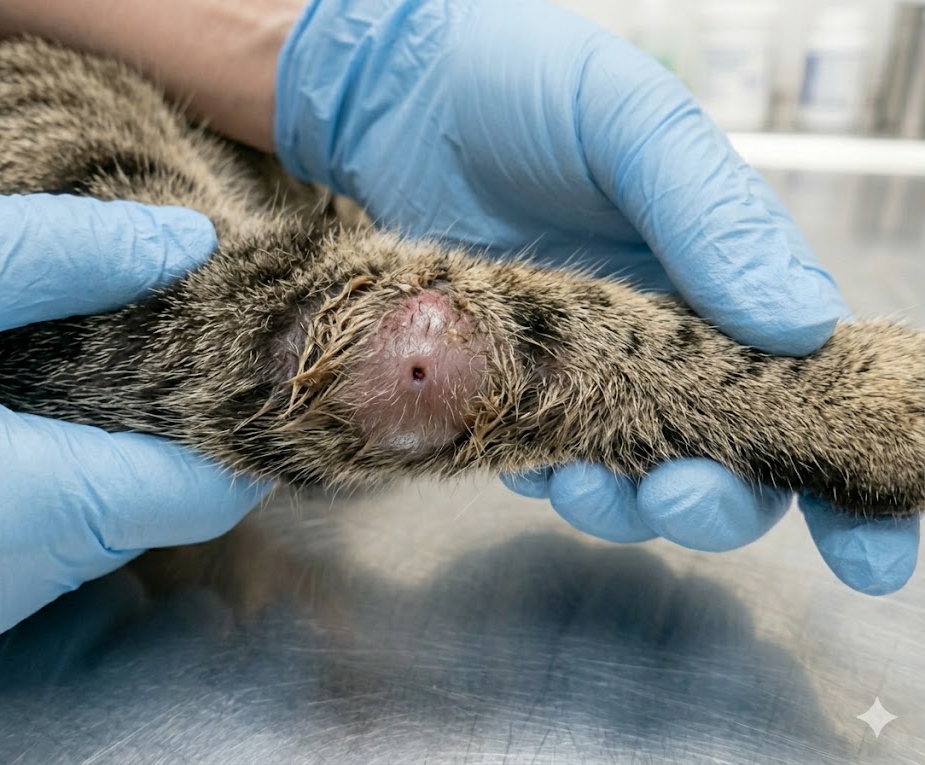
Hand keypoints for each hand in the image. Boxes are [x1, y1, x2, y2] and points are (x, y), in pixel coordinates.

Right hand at [0, 194, 270, 654]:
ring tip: (104, 352)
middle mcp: (6, 581)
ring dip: (115, 439)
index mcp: (22, 517)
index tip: (260, 358)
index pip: (208, 492)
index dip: (245, 426)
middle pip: (159, 505)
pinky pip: (38, 527)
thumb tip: (186, 240)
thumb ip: (64, 255)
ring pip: (101, 517)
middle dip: (181, 420)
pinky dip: (56, 464)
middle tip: (181, 328)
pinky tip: (31, 397)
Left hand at [275, 0, 919, 592]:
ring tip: (594, 491)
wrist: (396, 87)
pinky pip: (536, 453)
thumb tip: (805, 325)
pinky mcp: (505, 379)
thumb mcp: (629, 124)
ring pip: (628, 472)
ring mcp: (580, 364)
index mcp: (720, 276)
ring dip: (624, 507)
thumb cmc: (522, 82)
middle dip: (717, 505)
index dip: (840, 468)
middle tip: (686, 498)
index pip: (806, 383)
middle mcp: (659, 333)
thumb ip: (712, 216)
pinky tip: (531, 465)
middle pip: (720, 454)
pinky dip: (542, 476)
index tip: (869, 549)